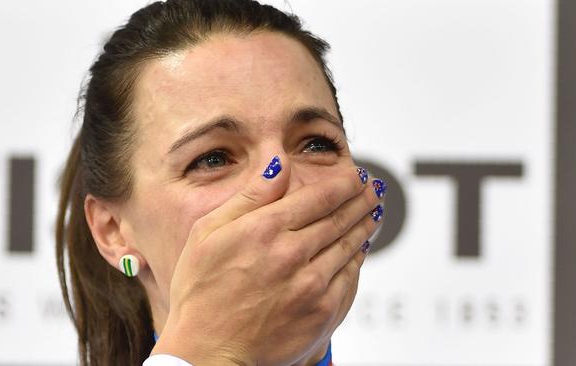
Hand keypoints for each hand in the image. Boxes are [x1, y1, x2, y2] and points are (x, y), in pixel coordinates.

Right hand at [153, 157, 384, 364]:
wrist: (208, 352)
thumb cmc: (201, 292)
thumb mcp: (208, 233)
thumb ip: (250, 196)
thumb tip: (278, 164)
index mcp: (265, 229)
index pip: (320, 197)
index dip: (344, 183)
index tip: (356, 175)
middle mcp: (293, 253)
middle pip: (340, 218)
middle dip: (361, 200)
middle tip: (374, 189)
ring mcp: (311, 285)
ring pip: (349, 246)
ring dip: (365, 225)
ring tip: (374, 212)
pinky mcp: (322, 312)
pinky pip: (350, 278)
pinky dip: (359, 259)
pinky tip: (361, 249)